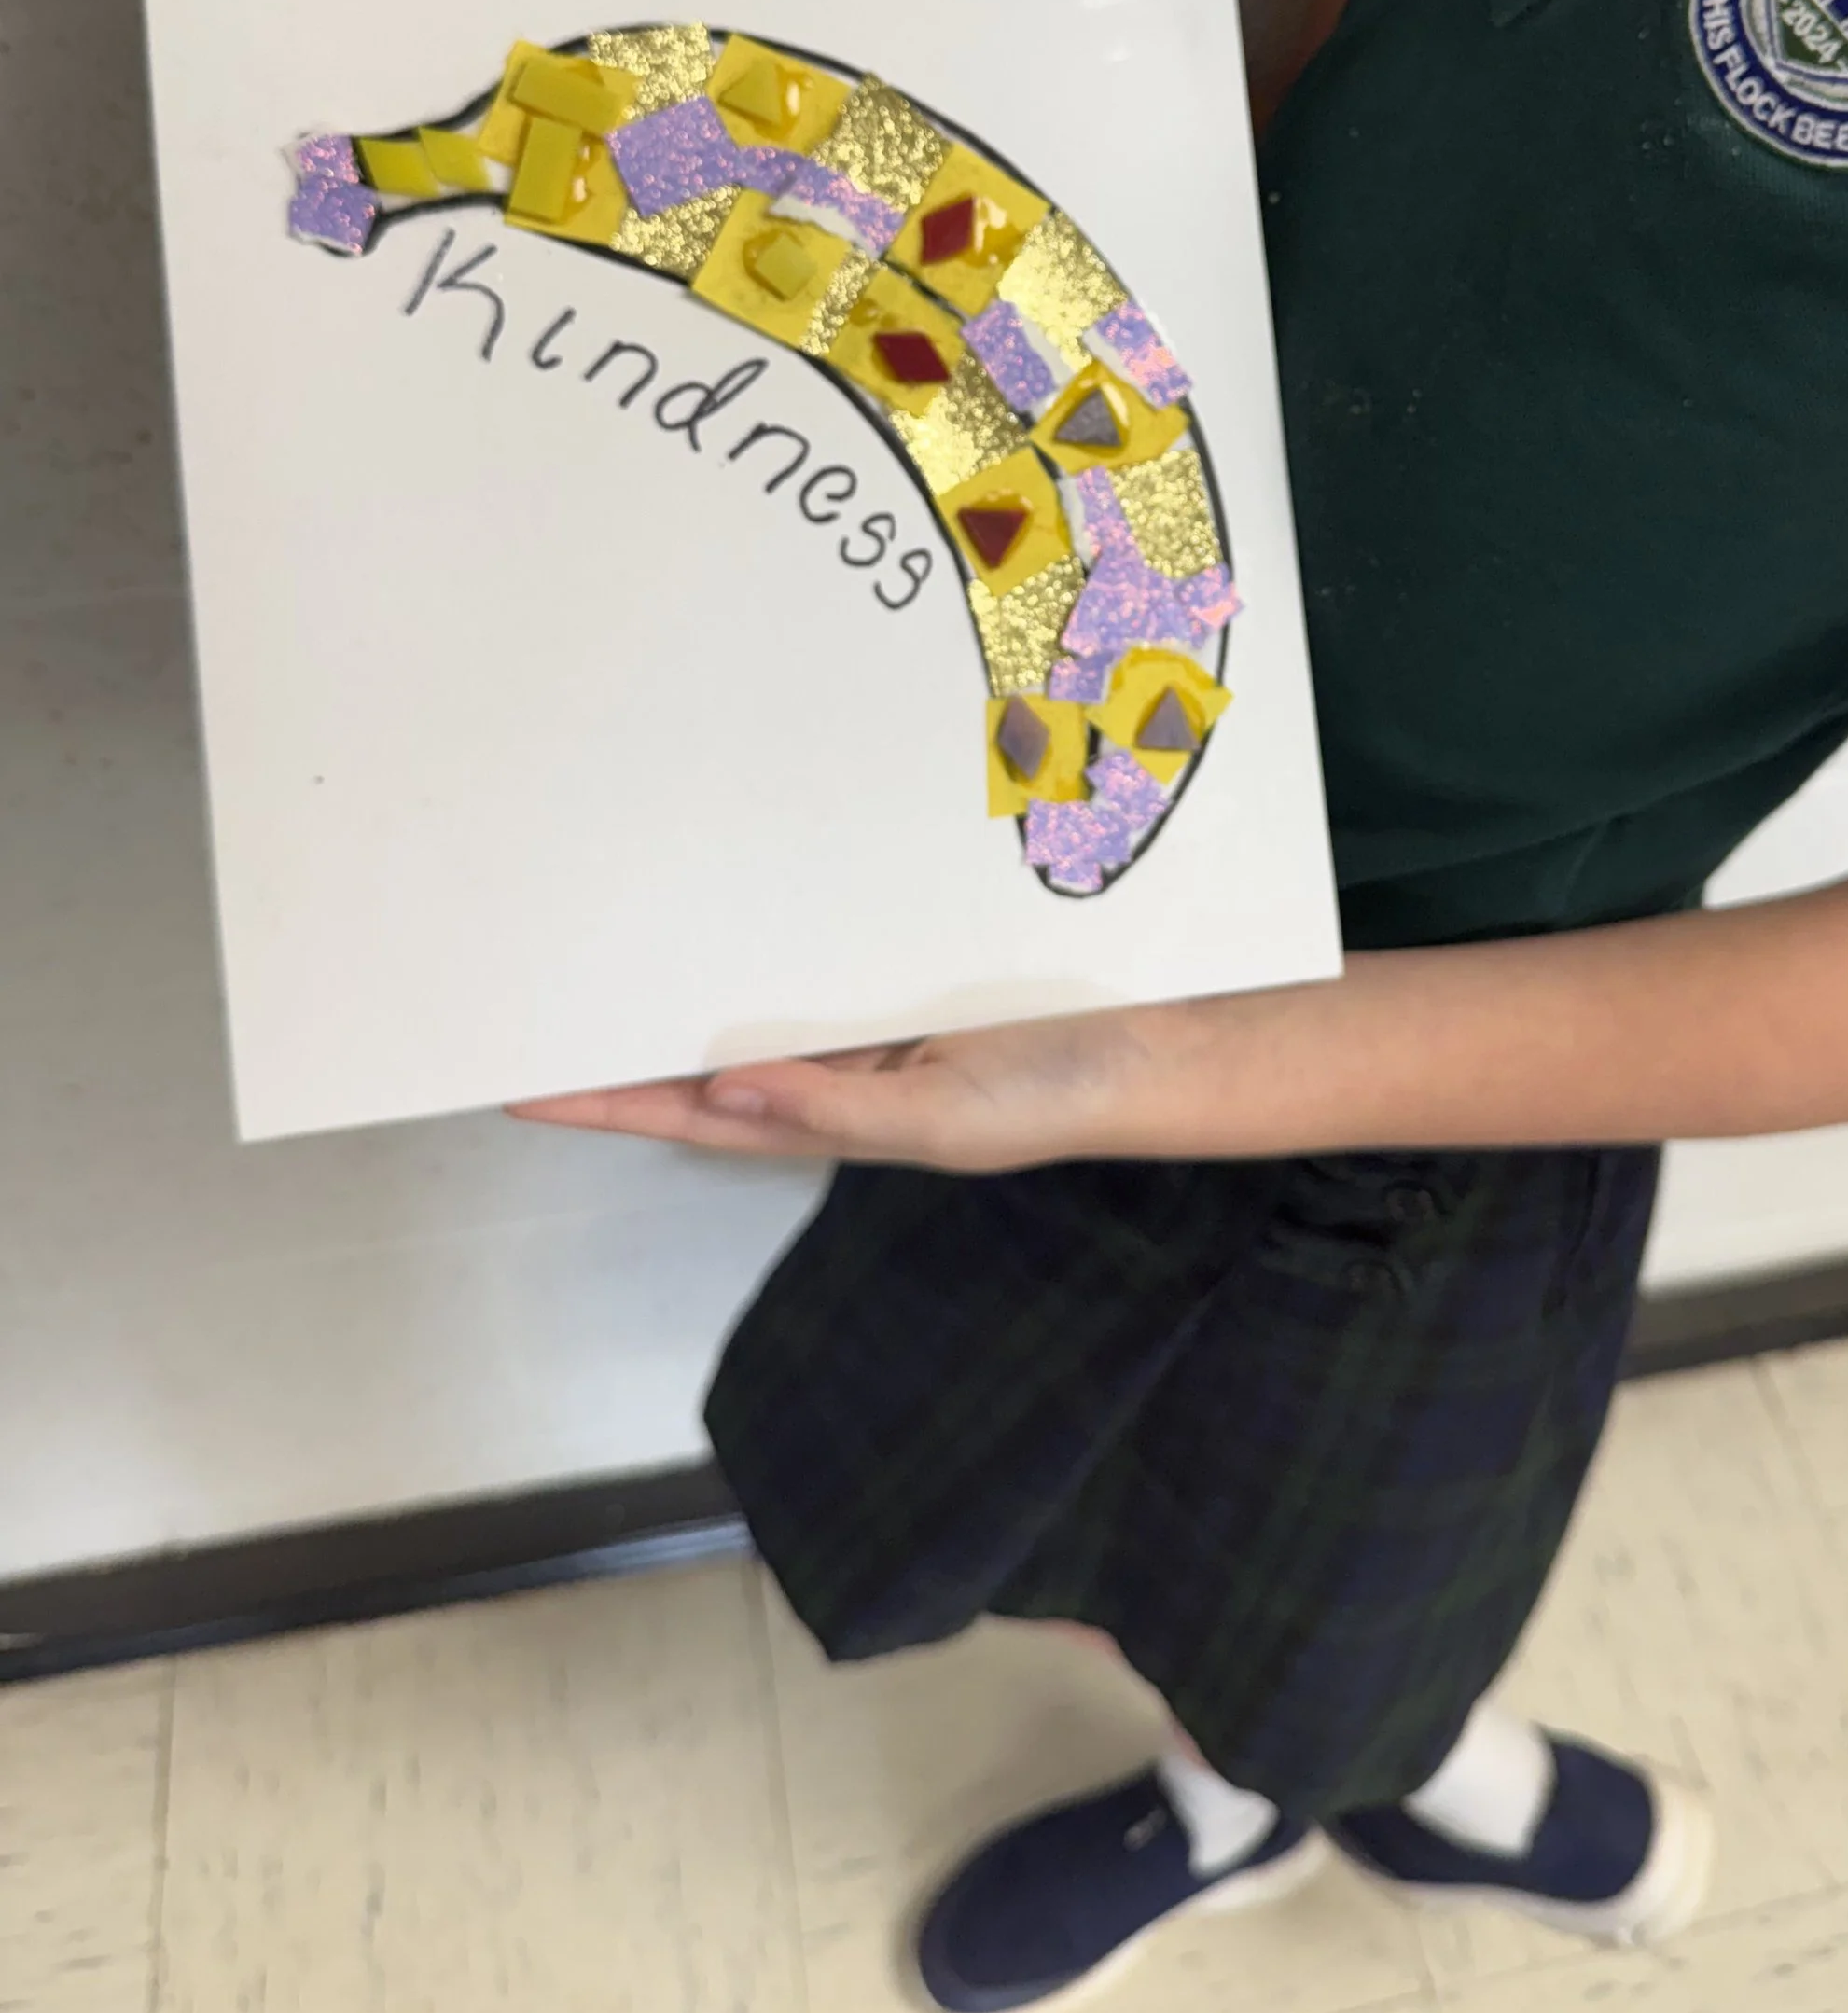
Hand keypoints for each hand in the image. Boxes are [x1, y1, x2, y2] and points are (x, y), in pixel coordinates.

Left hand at [505, 995, 1303, 1173]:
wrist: (1164, 1045)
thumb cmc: (1056, 1094)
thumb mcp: (945, 1116)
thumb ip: (837, 1103)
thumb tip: (719, 1088)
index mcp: (834, 1115)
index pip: (690, 1111)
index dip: (604, 1098)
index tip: (517, 1082)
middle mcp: (839, 1067)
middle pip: (705, 1054)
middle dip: (625, 1032)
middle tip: (536, 995)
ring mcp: (874, 1017)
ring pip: (755, 995)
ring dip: (688, 975)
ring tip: (605, 945)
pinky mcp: (910, 968)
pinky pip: (818, 950)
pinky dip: (769, 930)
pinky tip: (737, 896)